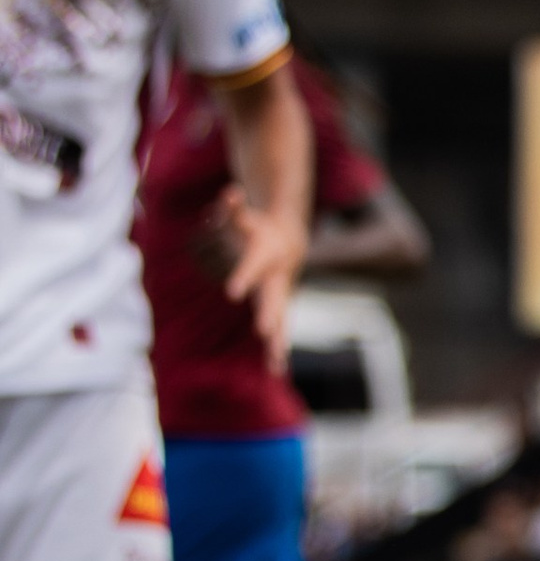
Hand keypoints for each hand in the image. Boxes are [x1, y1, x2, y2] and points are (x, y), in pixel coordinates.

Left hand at [213, 181, 306, 375]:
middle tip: (264, 331)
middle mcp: (276, 280)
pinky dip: (278, 349)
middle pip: (273, 299)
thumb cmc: (260, 230)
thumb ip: (234, 208)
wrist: (289, 244)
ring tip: (276, 364)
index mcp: (266, 257)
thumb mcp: (246, 217)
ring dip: (278, 342)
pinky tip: (276, 370)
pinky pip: (280, 330)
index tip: (232, 293)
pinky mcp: (279, 308)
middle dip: (269, 315)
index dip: (242, 277)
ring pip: (281, 321)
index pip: (252, 267)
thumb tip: (230, 191)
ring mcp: (280, 295)